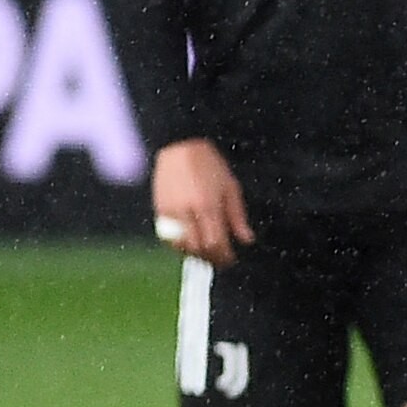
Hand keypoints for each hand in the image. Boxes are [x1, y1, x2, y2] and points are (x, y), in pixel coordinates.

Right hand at [151, 137, 251, 265]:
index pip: (216, 244)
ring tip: (206, 254)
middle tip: (219, 260)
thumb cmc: (209, 165)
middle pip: (199, 248)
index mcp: (209, 206)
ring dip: (195, 253)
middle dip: (211, 258)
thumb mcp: (231, 188)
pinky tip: (190, 242)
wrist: (180, 146)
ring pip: (182, 245)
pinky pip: (168, 236)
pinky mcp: (160, 209)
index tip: (230, 260)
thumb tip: (246, 240)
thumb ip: (237, 217)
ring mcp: (172, 211)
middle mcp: (188, 211)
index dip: (224, 257)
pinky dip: (179, 244)